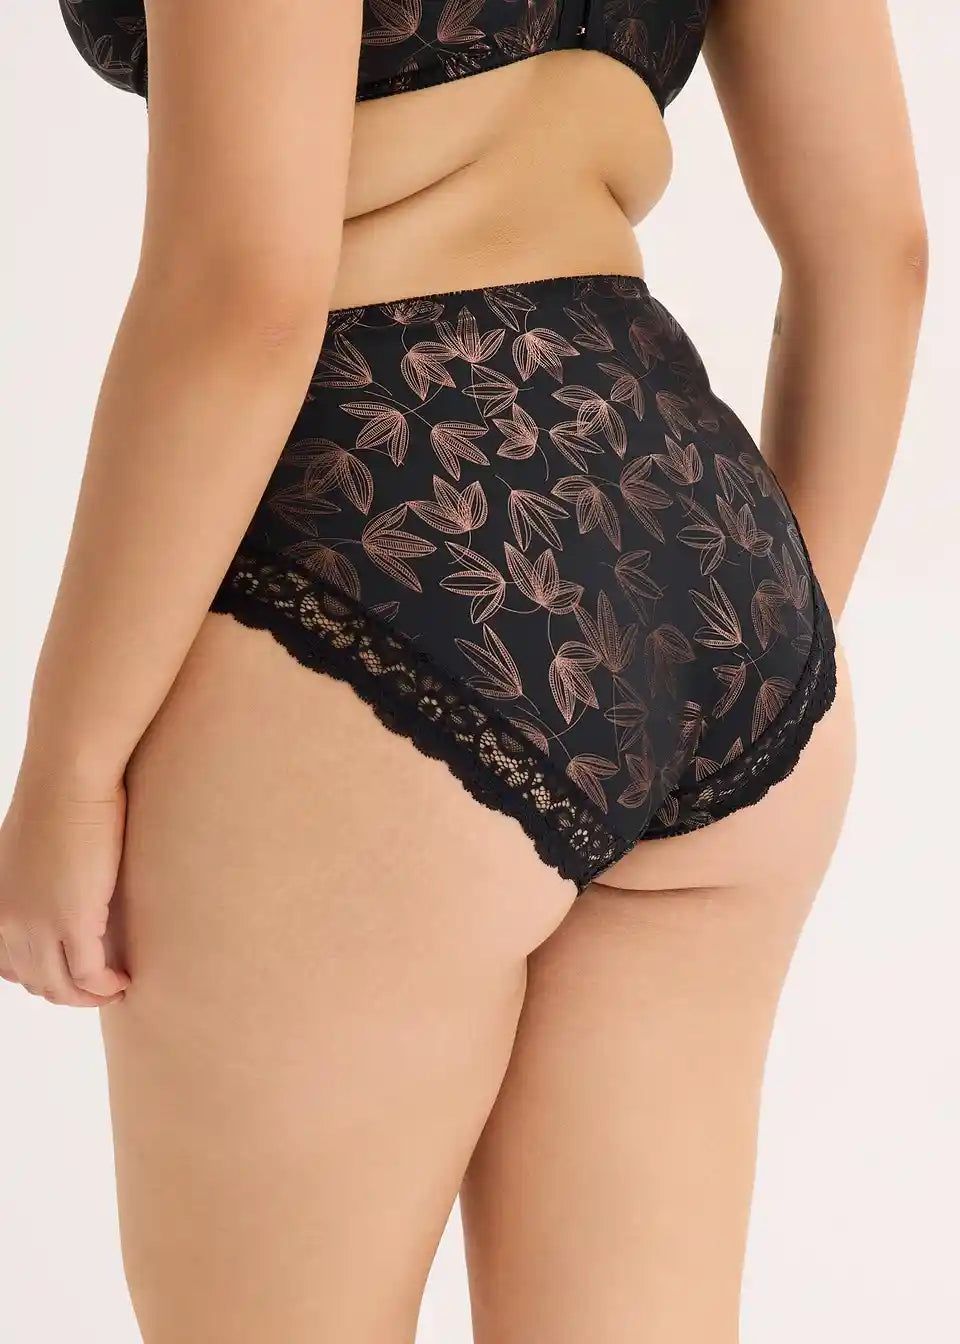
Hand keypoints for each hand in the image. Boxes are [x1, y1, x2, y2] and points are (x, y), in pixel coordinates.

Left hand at [0, 776, 130, 1006]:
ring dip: (90, 996)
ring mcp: (38, 925)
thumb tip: (57, 885)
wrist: (68, 781)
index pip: (9, 965)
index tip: (71, 973)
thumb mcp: (28, 846)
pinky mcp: (74, 922)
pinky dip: (107, 986)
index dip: (42, 976)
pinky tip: (123, 978)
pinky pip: (89, 975)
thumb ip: (30, 876)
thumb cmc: (57, 798)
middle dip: (69, 991)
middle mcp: (7, 922)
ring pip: (61, 986)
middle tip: (100, 984)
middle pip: (37, 980)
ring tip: (115, 985)